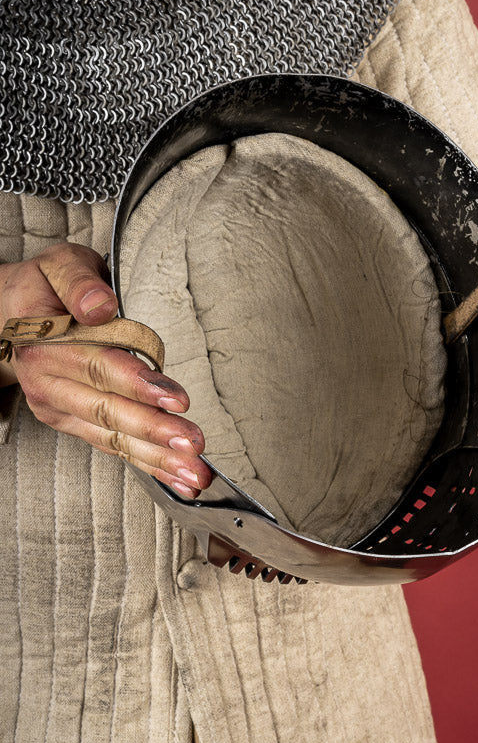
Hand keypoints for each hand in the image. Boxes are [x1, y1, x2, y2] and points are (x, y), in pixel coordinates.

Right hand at [0, 242, 211, 497]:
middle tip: (194, 444)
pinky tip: (179, 478)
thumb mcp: (60, 265)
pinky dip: (149, 465)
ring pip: (113, 438)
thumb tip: (100, 305)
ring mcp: (60, 408)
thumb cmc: (47, 286)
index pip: (99, 367)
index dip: (139, 385)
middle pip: (109, 411)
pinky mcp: (74, 422)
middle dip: (155, 432)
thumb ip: (80, 282)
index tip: (177, 399)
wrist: (13, 312)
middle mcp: (50, 384)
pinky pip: (114, 447)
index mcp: (47, 345)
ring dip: (158, 459)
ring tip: (196, 472)